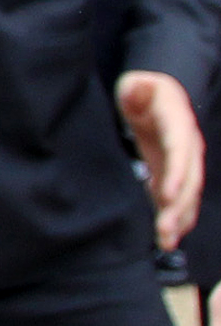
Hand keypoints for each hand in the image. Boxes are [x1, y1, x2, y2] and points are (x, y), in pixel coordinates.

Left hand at [118, 70, 203, 250]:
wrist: (156, 96)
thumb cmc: (142, 90)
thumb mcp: (137, 84)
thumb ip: (137, 89)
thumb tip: (138, 88)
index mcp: (178, 125)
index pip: (179, 151)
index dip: (176, 174)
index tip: (167, 195)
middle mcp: (187, 148)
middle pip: (188, 180)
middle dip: (179, 206)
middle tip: (164, 230)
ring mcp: (184, 163)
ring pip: (187, 194)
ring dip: (179, 219)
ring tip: (165, 241)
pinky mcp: (175, 174)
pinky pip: (180, 198)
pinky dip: (176, 218)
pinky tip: (168, 238)